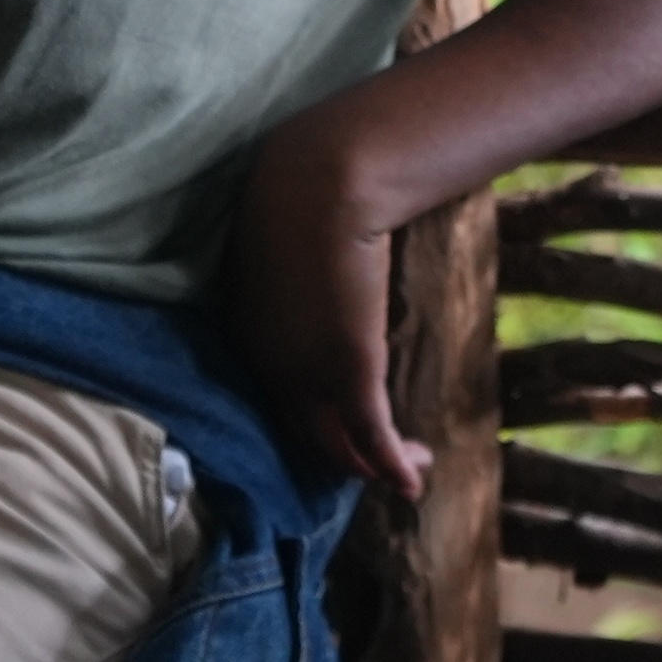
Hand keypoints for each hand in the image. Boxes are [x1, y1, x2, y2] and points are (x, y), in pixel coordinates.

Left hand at [225, 118, 431, 498]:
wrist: (322, 182)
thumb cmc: (306, 193)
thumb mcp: (287, 240)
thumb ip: (295, 263)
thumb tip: (324, 261)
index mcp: (247, 334)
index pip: (278, 397)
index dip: (316, 418)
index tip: (347, 422)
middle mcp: (269, 365)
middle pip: (305, 434)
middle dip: (346, 455)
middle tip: (383, 460)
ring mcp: (306, 372)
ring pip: (339, 442)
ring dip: (376, 463)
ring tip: (413, 464)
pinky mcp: (348, 370)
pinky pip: (371, 434)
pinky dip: (391, 463)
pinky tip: (412, 479)